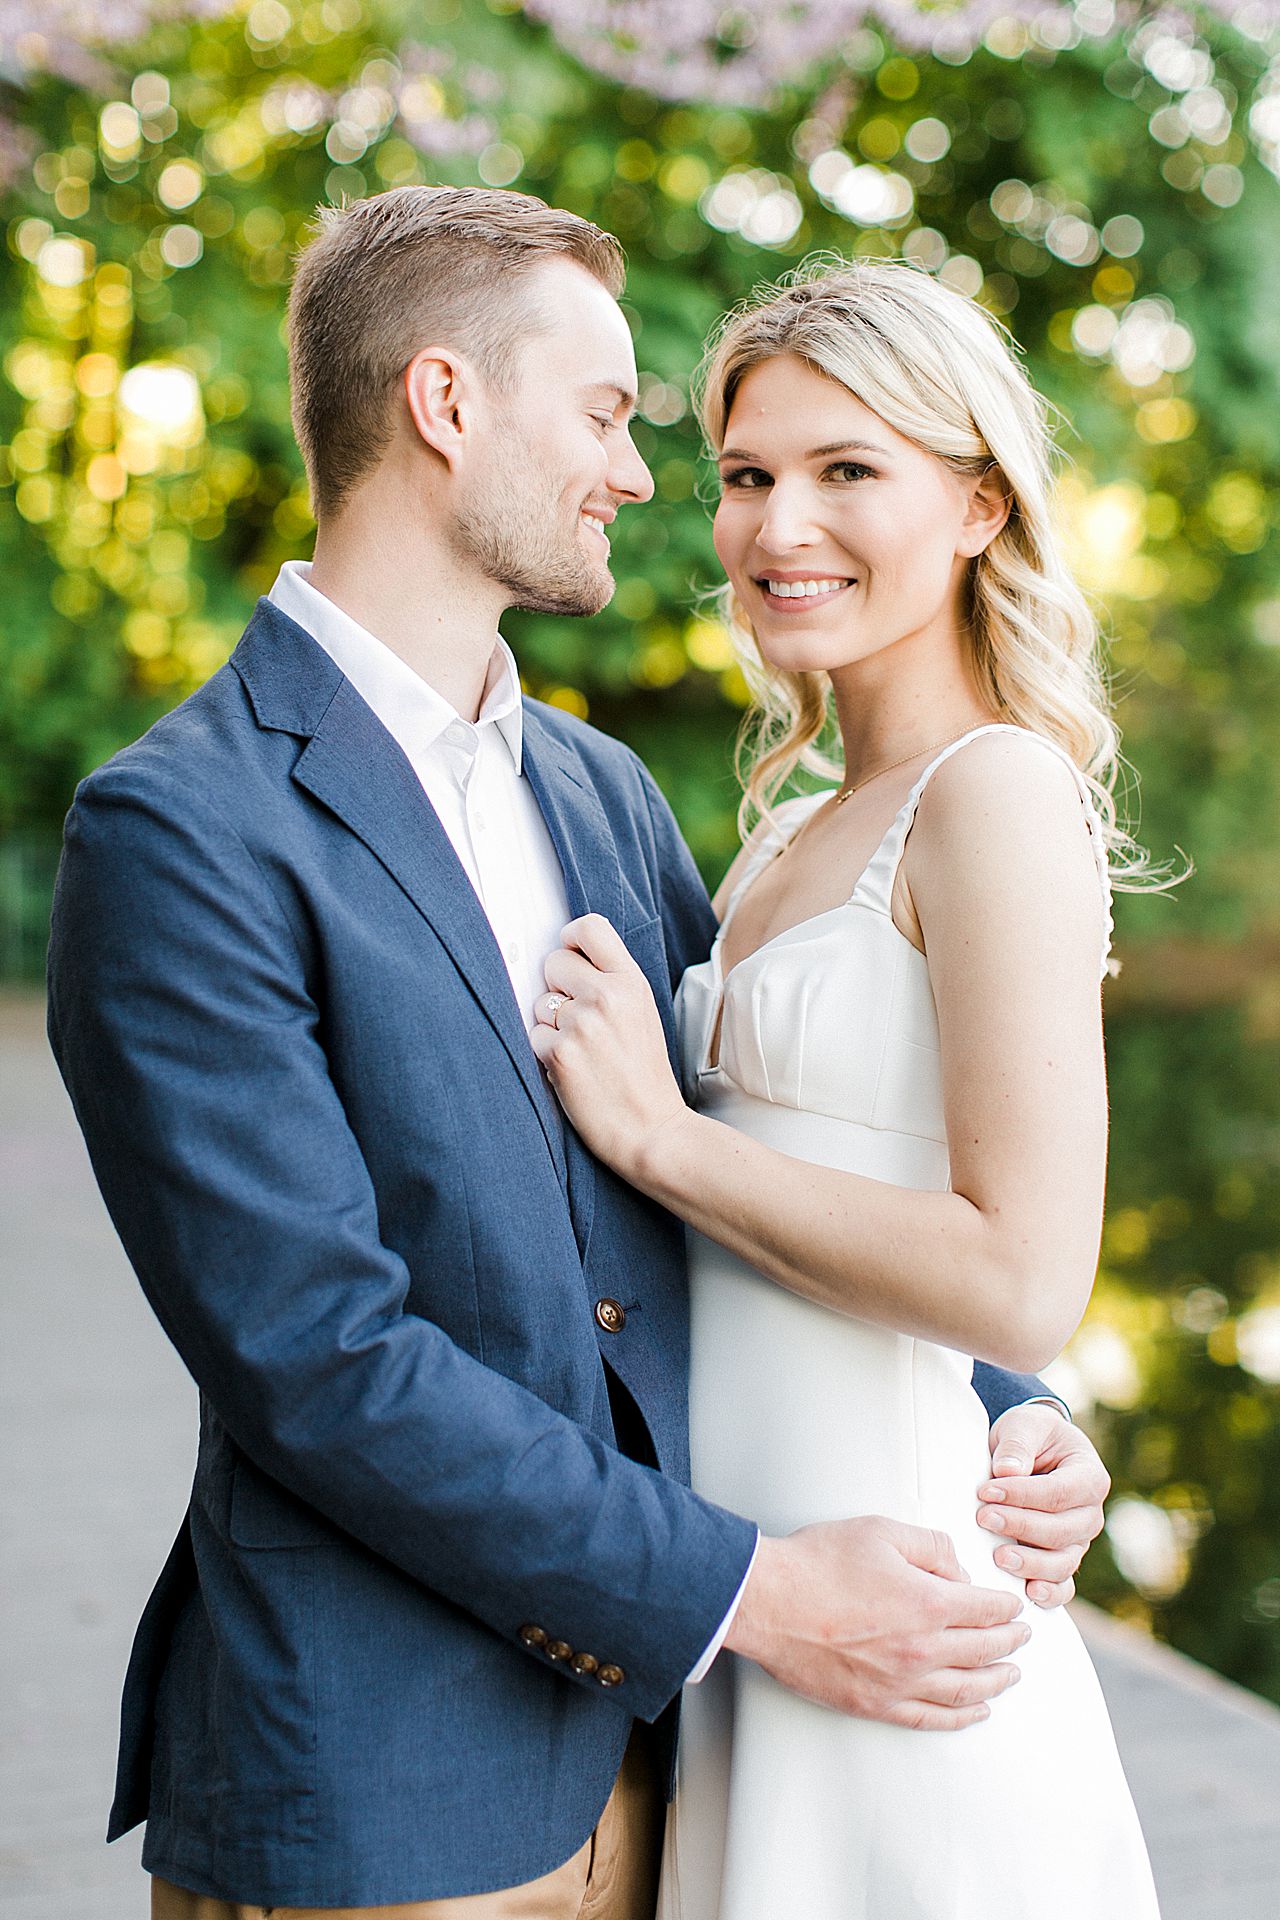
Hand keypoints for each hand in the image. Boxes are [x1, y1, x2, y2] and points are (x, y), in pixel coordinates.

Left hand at [530, 914, 691, 1174]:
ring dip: (551, 1026)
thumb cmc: (645, 1075)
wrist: (653, 1129)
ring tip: (583, 1052)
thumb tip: (567, 959)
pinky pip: (534, 1037)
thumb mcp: (643, 1013)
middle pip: (554, 961)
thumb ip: (613, 982)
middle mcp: (607, 995)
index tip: (572, 959)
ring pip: (540, 1003)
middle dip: (557, 988)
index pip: (589, 927)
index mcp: (631, 982)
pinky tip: (573, 1072)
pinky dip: (546, 1055)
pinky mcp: (560, 1054)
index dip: (571, 939)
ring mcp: (582, 1024)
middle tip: (579, 1020)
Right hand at [725, 1517, 1027, 1730]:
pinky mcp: (875, 1705)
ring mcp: (900, 1683)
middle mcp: (922, 1649)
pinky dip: (961, 1717)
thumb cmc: (819, 1561)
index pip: (987, 1610)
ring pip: (966, 1690)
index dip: (1007, 1607)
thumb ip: (931, 1546)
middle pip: (984, 1651)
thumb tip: (959, 1572)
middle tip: (1023, 1637)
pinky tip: (976, 1711)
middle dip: (1010, 1642)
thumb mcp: (881, 1531)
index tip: (1016, 1606)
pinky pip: (932, 1719)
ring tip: (1011, 1674)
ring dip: (996, 1682)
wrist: (768, 1602)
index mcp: (928, 1603)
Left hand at [977, 1404, 1108, 1607]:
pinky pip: (1063, 1586)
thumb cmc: (1031, 1436)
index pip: (1058, 1493)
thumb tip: (1008, 1472)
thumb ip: (1018, 1444)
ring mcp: (1079, 1542)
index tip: (986, 1491)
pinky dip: (1050, 1594)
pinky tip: (1029, 1593)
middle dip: (1020, 1527)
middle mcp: (1091, 1514)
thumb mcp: (1024, 1425)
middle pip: (1060, 1531)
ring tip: (998, 1557)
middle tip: (984, 1518)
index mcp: (1090, 1477)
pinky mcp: (1064, 1560)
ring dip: (1030, 1564)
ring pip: (1062, 1563)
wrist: (1034, 1451)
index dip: (1022, 1495)